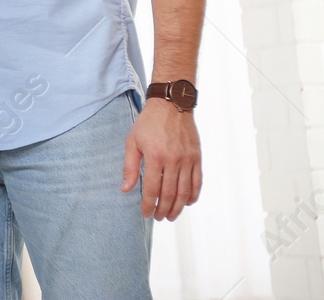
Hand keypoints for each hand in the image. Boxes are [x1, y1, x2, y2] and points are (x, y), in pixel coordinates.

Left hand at [123, 98, 201, 219]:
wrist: (171, 105)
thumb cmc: (148, 123)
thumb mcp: (132, 142)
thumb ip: (130, 167)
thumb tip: (126, 189)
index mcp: (155, 156)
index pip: (152, 189)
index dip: (149, 204)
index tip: (145, 213)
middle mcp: (173, 160)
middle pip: (170, 193)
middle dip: (164, 209)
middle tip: (159, 218)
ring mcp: (187, 159)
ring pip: (185, 191)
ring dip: (178, 207)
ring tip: (171, 216)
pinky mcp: (197, 157)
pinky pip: (197, 181)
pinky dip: (193, 195)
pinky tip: (187, 202)